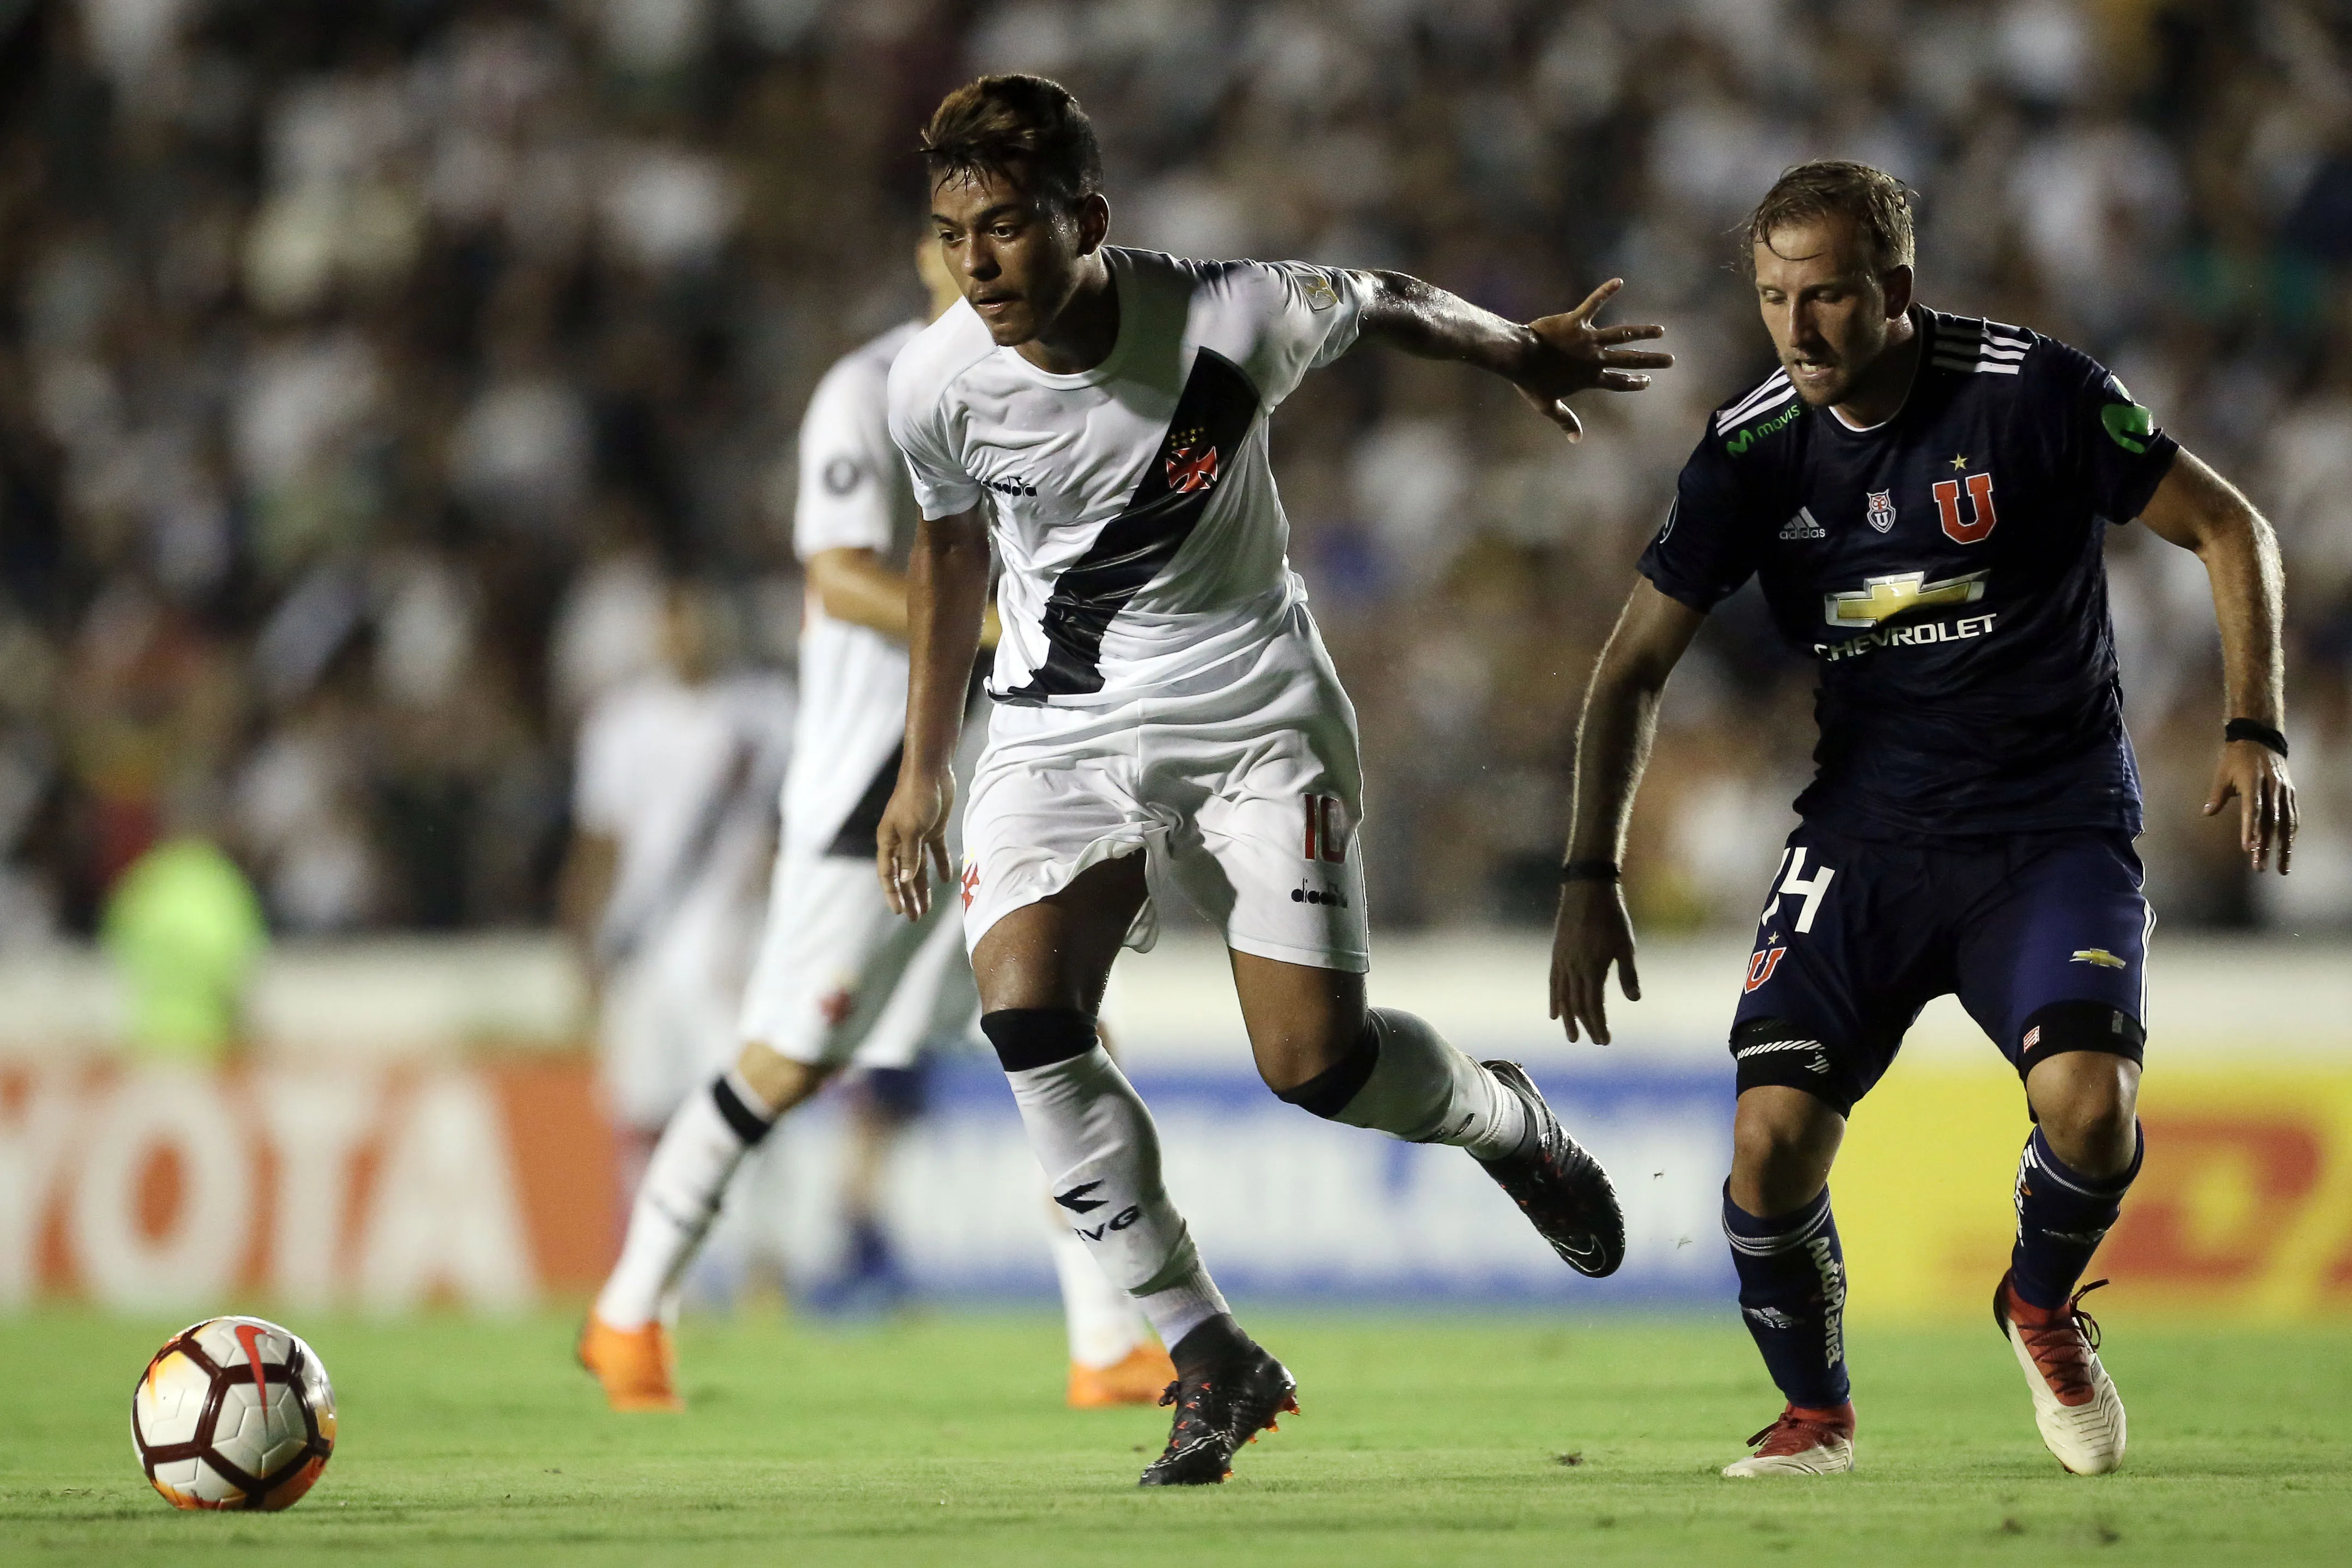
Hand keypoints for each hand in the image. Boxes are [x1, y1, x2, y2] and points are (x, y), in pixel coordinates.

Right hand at [876, 763, 956, 918]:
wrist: (931, 771)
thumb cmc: (916, 798)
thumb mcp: (913, 829)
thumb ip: (910, 855)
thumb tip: (907, 880)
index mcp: (889, 841)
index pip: (888, 874)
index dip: (893, 894)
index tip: (899, 912)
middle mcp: (900, 841)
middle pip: (904, 875)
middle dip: (909, 897)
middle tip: (915, 918)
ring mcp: (917, 835)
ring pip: (919, 868)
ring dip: (923, 887)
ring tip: (927, 908)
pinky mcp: (933, 829)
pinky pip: (935, 853)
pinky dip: (940, 865)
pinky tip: (946, 880)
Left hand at [1513, 279, 1672, 440]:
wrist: (1518, 357)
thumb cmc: (1530, 382)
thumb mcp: (1548, 406)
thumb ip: (1565, 420)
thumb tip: (1576, 439)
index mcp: (1589, 378)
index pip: (1618, 383)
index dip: (1634, 383)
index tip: (1647, 381)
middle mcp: (1594, 359)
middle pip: (1629, 360)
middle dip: (1651, 361)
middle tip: (1670, 360)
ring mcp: (1587, 339)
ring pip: (1621, 334)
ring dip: (1642, 331)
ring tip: (1660, 330)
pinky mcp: (1576, 321)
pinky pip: (1593, 303)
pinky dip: (1605, 291)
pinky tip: (1618, 281)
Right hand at [1548, 878, 1641, 1043]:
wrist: (1587, 890)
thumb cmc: (1611, 916)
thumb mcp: (1625, 945)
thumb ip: (1628, 973)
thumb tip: (1634, 999)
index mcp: (1593, 968)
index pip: (1593, 1005)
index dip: (1598, 1025)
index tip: (1604, 1041)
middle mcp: (1574, 968)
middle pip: (1577, 1005)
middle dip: (1586, 1025)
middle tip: (1594, 1041)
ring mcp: (1563, 961)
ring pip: (1563, 997)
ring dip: (1568, 1018)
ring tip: (1571, 1035)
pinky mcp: (1557, 954)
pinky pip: (1553, 982)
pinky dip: (1554, 999)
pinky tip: (1555, 1012)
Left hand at [2204, 738, 2296, 872]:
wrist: (2260, 739)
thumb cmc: (2236, 758)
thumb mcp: (2222, 772)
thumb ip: (2217, 794)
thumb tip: (2207, 813)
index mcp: (2253, 782)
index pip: (2253, 809)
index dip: (2251, 829)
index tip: (2249, 848)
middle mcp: (2272, 787)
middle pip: (2271, 821)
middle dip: (2266, 846)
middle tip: (2260, 867)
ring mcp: (2284, 790)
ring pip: (2286, 822)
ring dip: (2284, 846)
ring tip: (2281, 866)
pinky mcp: (2291, 792)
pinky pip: (2294, 815)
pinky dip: (2291, 833)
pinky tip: (2288, 848)